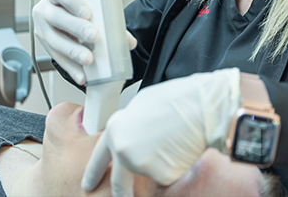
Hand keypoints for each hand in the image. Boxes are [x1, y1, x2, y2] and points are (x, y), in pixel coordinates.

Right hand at [33, 0, 136, 84]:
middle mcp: (45, 8)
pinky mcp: (44, 44)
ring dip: (72, 51)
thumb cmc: (81, 8)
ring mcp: (42, 27)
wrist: (68, 16)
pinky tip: (82, 75)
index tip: (88, 13)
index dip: (72, 1)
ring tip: (88, 59)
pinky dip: (70, 67)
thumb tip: (130, 43)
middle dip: (76, 28)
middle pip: (56, 17)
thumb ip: (111, 20)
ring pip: (54, 39)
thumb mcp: (93, 7)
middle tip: (94, 36)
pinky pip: (55, 57)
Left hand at [81, 68, 240, 196]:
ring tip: (172, 139)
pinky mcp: (160, 176)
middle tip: (123, 196)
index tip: (89, 183)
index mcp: (115, 131)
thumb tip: (131, 133)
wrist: (198, 106)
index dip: (94, 172)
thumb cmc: (174, 99)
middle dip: (121, 192)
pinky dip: (173, 165)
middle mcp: (123, 151)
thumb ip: (129, 125)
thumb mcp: (140, 106)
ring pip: (148, 172)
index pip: (99, 158)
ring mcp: (141, 166)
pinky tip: (180, 146)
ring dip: (158, 163)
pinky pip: (166, 174)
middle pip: (119, 182)